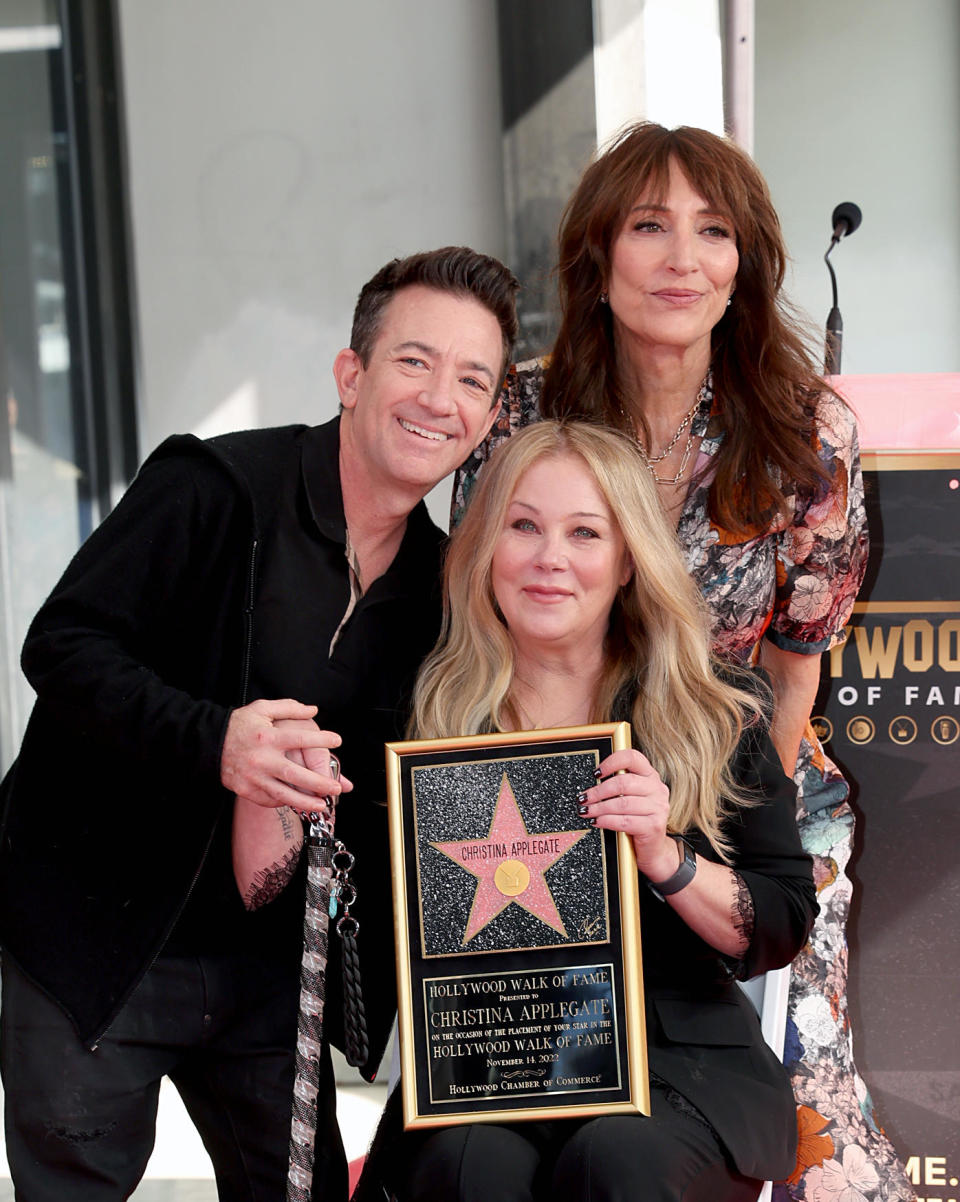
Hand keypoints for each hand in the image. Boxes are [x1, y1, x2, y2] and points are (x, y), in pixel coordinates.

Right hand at [220, 699, 352, 809]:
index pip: (301, 738)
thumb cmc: (239, 725)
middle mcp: (262, 759)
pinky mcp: (246, 790)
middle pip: (296, 774)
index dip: (322, 739)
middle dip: (319, 783)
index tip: (337, 741)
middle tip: (337, 786)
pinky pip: (269, 800)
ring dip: (305, 801)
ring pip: (284, 794)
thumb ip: (289, 708)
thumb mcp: (262, 708)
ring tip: (322, 804)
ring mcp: (253, 777)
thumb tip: (313, 710)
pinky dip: (284, 802)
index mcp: (268, 737)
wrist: (209, 743)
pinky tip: (297, 802)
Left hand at [577, 748, 678, 880]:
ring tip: (586, 811)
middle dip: (598, 791)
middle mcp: (657, 789)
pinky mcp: (654, 826)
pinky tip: (597, 822)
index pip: (632, 757)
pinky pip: (625, 821)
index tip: (596, 773)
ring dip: (599, 807)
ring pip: (622, 803)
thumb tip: (591, 782)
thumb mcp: (631, 798)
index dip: (611, 762)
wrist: (653, 850)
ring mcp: (658, 808)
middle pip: (623, 782)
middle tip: (583, 798)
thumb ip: (619, 785)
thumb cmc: (637, 820)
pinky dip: (607, 821)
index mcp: (650, 776)